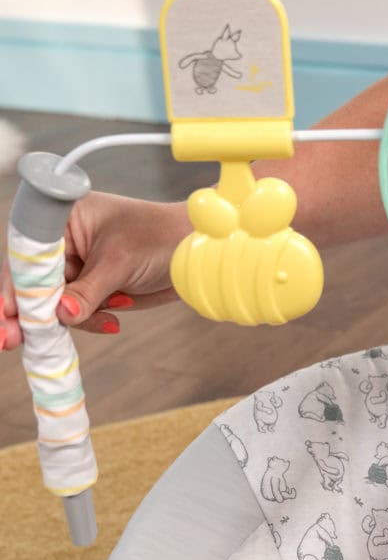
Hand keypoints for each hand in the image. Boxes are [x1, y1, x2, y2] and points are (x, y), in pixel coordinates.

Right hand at [1, 190, 188, 350]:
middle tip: (12, 339)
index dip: (13, 285)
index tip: (7, 312)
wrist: (196, 251)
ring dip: (74, 318)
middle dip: (28, 312)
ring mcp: (77, 267)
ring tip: (112, 314)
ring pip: (55, 303)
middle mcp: (63, 243)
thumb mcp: (120, 262)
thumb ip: (88, 291)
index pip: (27, 256)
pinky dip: (92, 320)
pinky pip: (78, 313)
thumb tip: (60, 314)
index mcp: (61, 220)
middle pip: (32, 283)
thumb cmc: (161, 238)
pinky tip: (116, 320)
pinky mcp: (93, 289)